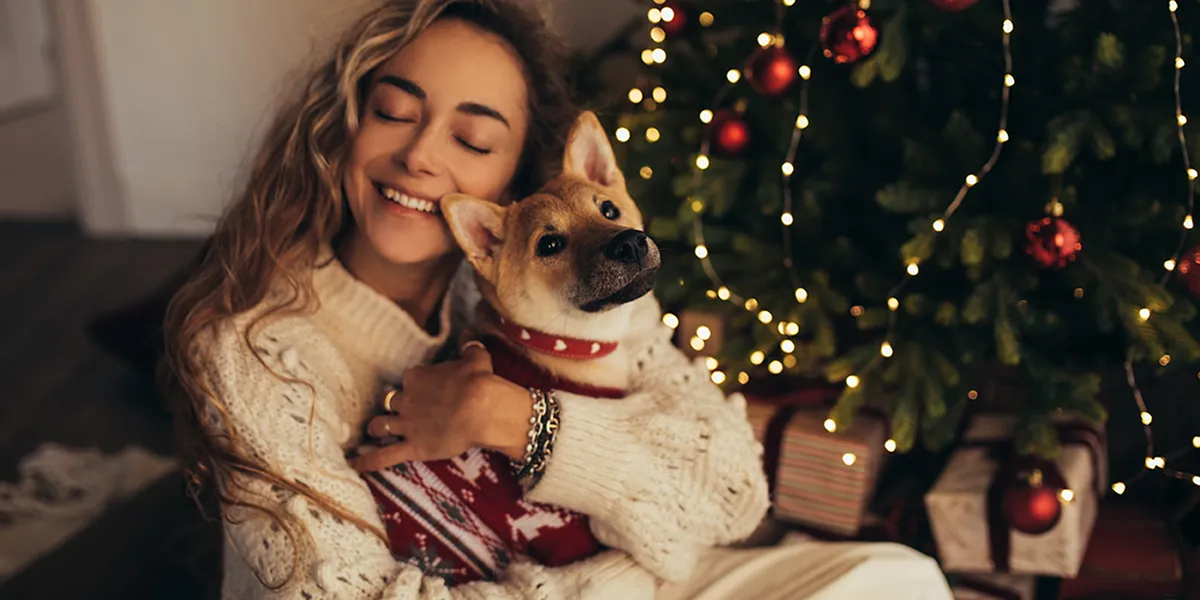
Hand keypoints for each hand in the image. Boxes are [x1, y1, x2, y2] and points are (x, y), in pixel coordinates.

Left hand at [350, 339, 533, 471]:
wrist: (480, 408)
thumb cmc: (478, 381)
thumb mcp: (476, 357)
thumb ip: (468, 344)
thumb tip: (468, 333)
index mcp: (417, 377)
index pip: (408, 379)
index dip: (414, 385)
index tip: (421, 389)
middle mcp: (406, 400)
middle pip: (389, 401)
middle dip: (391, 405)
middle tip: (396, 410)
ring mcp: (406, 425)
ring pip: (380, 425)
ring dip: (376, 428)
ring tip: (373, 432)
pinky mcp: (412, 447)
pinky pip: (384, 455)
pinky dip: (368, 460)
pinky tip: (355, 465)